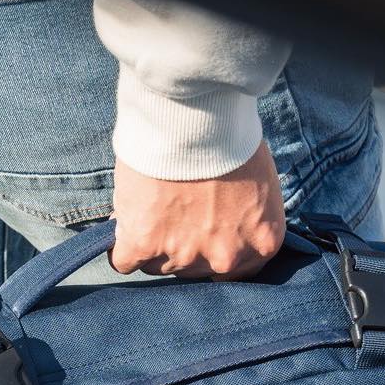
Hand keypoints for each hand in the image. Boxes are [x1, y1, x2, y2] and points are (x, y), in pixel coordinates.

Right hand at [110, 140, 285, 280]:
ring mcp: (184, 256)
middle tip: (173, 210)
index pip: (235, 271)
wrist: (195, 112)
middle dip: (182, 245)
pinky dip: (122, 247)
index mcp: (262, 243)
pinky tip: (125, 228)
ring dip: (151, 243)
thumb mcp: (259, 182)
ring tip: (149, 207)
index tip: (202, 233)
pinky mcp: (145, 246)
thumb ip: (244, 217)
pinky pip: (125, 261)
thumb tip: (215, 224)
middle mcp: (226, 258)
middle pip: (194, 269)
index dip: (213, 251)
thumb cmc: (231, 133)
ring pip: (158, 266)